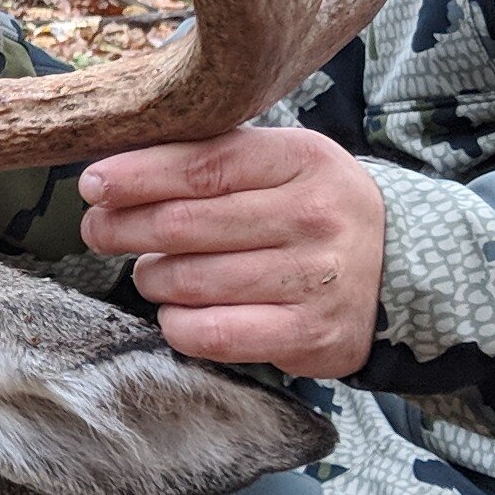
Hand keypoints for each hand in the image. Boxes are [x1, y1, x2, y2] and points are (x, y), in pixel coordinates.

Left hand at [77, 125, 383, 377]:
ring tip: (152, 272)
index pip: (203, 165)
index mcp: (303, 159)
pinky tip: (178, 312)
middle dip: (124, 228)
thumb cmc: (313, 209)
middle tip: (98, 230)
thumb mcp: (283, 162)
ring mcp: (315, 279)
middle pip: (185, 224)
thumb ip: (213, 159)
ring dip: (152, 278)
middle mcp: (314, 216)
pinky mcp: (311, 335)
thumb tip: (114, 174)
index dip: (136, 176)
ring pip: (191, 281)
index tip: (93, 185)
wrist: (401, 268)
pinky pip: (213, 334)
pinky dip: (178, 324)